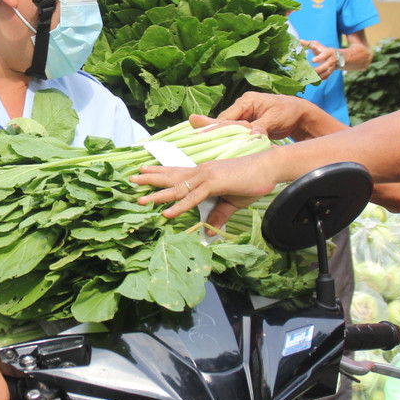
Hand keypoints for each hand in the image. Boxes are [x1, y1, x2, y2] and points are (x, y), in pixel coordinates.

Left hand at [131, 152, 283, 227]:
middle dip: (150, 179)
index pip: (177, 172)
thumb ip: (216, 216)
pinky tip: (167, 212)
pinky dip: (179, 206)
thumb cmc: (252, 181)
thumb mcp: (231, 202)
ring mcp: (207, 176)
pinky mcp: (215, 184)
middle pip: (171, 177)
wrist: (268, 168)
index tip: (143, 172)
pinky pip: (193, 197)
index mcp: (204, 173)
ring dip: (158, 195)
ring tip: (142, 200)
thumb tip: (207, 231)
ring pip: (177, 187)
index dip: (159, 173)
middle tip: (131, 180)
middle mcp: (201, 172)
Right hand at [214, 92, 323, 140]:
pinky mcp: (249, 123)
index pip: (226, 117)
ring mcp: (245, 115)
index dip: (220, 130)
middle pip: (225, 123)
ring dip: (231, 139)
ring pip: (231, 129)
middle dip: (225, 135)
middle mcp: (243, 106)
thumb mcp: (274, 120)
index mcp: (247, 101)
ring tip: (229, 150)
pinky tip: (237, 148)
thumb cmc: (289, 112)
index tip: (218, 143)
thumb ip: (260, 127)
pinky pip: (238, 132)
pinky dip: (238, 140)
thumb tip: (250, 134)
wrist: (301, 115)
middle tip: (223, 149)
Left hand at [301, 39, 339, 79]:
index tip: (312, 60)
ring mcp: (331, 67)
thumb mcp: (317, 45)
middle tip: (307, 71)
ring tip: (307, 77)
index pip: (325, 55)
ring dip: (317, 76)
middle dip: (317, 69)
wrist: (336, 56)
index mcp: (328, 52)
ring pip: (325, 73)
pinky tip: (311, 80)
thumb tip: (299, 41)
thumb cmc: (323, 49)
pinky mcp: (330, 72)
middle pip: (325, 66)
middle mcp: (331, 60)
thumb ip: (308, 44)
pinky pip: (325, 77)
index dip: (319, 58)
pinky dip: (318, 79)